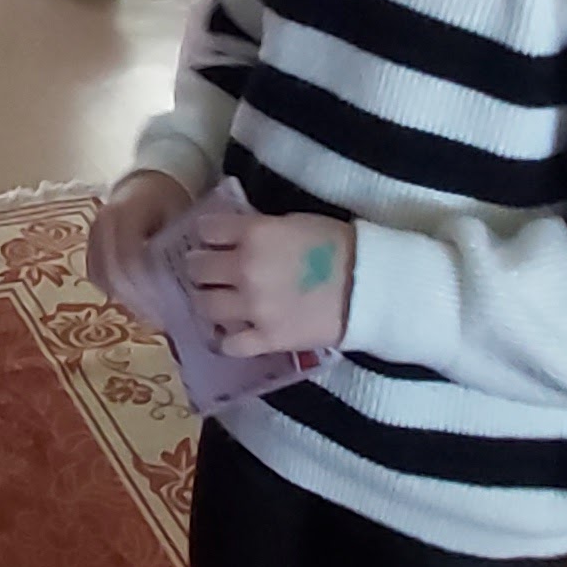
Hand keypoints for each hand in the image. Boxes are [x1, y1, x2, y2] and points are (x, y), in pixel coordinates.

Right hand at [88, 172, 189, 313]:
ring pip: (102, 277)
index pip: (130, 259)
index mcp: (124, 213)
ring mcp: (91, 236)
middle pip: (113, 272)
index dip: (147, 285)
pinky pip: (97, 276)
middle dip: (137, 298)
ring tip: (151, 313)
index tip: (169, 304)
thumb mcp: (180, 217)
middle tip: (161, 317)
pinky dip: (116, 292)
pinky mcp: (89, 248)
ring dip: (126, 298)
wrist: (147, 184)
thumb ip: (176, 248)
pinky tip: (137, 302)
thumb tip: (180, 285)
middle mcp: (101, 225)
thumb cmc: (169, 200)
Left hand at [182, 206, 352, 354]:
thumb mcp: (294, 222)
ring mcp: (253, 308)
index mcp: (254, 234)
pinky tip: (235, 331)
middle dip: (200, 266)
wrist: (369, 286)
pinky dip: (228, 338)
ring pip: (205, 305)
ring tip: (218, 299)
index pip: (206, 230)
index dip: (207, 234)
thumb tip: (235, 236)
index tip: (212, 239)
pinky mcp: (266, 339)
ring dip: (208, 300)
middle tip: (210, 270)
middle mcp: (245, 269)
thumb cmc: (337, 245)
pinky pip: (229, 344)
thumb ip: (259, 229)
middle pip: (197, 267)